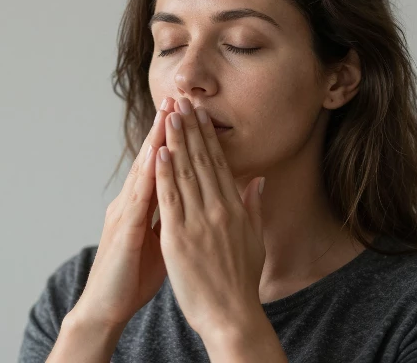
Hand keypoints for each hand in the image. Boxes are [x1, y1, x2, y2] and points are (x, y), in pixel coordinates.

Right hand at [70, 97, 175, 328]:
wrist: (106, 306)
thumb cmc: (134, 275)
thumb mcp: (162, 240)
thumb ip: (176, 217)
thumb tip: (195, 200)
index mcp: (143, 205)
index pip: (163, 165)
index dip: (176, 139)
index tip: (191, 114)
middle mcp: (131, 202)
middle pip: (150, 159)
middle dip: (165, 129)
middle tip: (178, 98)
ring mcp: (124, 214)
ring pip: (142, 171)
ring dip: (154, 142)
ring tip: (167, 116)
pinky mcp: (123, 231)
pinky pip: (137, 200)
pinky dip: (147, 177)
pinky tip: (156, 159)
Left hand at [154, 96, 266, 334]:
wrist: (231, 315)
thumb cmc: (240, 281)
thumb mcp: (254, 240)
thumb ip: (253, 207)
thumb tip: (257, 180)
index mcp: (235, 209)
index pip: (219, 164)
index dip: (208, 136)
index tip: (201, 114)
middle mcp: (218, 210)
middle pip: (202, 161)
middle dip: (191, 129)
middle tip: (183, 102)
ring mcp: (198, 222)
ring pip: (185, 173)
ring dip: (176, 141)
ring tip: (169, 115)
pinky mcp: (178, 237)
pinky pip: (169, 199)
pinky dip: (164, 173)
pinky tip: (158, 152)